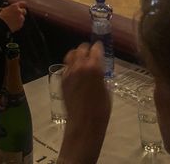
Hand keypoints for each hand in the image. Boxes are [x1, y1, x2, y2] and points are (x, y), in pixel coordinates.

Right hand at [0, 1, 26, 31]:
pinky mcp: (21, 24)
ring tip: (13, 21)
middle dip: (22, 12)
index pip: (23, 3)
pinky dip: (18, 24)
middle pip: (24, 11)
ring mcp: (20, 18)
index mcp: (15, 6)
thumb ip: (12, 8)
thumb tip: (14, 8)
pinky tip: (13, 24)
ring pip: (22, 18)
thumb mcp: (6, 9)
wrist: (1, 25)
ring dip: (19, 19)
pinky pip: (21, 23)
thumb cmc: (1, 17)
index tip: (23, 6)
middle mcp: (19, 11)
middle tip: (17, 15)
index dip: (23, 5)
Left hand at [58, 43, 110, 163]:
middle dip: (87, 49)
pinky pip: (66, 66)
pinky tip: (75, 71)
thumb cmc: (101, 109)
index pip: (96, 49)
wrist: (84, 123)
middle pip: (82, 48)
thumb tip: (99, 70)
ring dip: (77, 54)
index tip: (99, 47)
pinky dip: (71, 65)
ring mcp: (69, 72)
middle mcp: (80, 66)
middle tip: (90, 53)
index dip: (98, 47)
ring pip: (71, 54)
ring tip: (81, 59)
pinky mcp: (62, 79)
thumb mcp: (106, 89)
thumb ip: (101, 75)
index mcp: (95, 67)